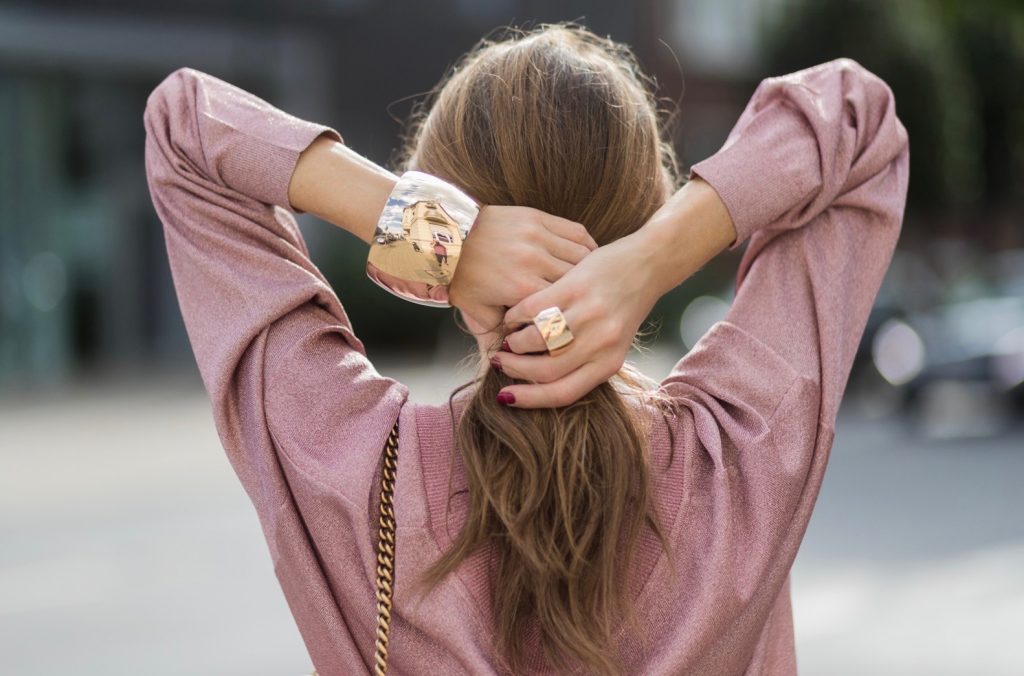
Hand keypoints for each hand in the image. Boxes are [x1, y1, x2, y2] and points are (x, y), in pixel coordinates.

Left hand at [449, 206, 597, 332]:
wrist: (449, 235)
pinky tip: (589, 258)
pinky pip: (577, 233)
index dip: (569, 318)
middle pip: (576, 283)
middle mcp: (533, 261)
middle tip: (589, 303)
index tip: (573, 322)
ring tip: (593, 282)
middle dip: (583, 295)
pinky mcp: (539, 218)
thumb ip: (497, 335)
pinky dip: (588, 246)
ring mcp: (538, 236)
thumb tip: (511, 359)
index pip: (560, 308)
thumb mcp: (476, 311)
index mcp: (520, 288)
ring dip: (590, 271)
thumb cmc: (462, 276)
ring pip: (582, 257)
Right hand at [493, 233, 661, 406]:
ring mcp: (589, 313)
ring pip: (537, 340)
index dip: (528, 399)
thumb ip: (584, 363)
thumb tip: (540, 382)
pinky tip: (513, 316)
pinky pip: (535, 307)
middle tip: (501, 362)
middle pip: (546, 370)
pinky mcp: (577, 285)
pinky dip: (517, 315)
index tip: (505, 397)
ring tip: (509, 340)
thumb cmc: (624, 308)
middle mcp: (601, 342)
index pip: (562, 392)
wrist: (647, 264)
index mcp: (609, 362)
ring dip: (515, 343)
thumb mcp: (612, 343)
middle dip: (515, 371)